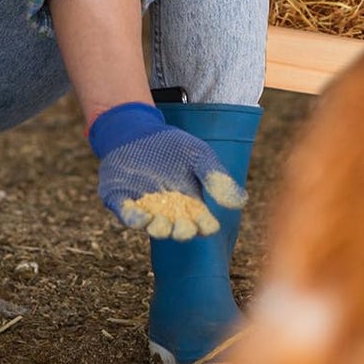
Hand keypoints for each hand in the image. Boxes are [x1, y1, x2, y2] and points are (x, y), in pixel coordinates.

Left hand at [88, 103, 245, 239]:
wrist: (139, 132)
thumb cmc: (174, 147)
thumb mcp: (199, 156)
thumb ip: (217, 177)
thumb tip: (241, 203)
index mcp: (191, 204)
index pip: (202, 222)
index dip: (206, 226)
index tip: (209, 225)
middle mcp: (170, 212)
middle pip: (179, 229)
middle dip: (182, 231)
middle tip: (184, 229)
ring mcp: (145, 208)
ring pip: (154, 227)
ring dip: (159, 229)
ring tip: (163, 226)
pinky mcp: (122, 202)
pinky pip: (128, 216)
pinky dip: (135, 219)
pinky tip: (143, 217)